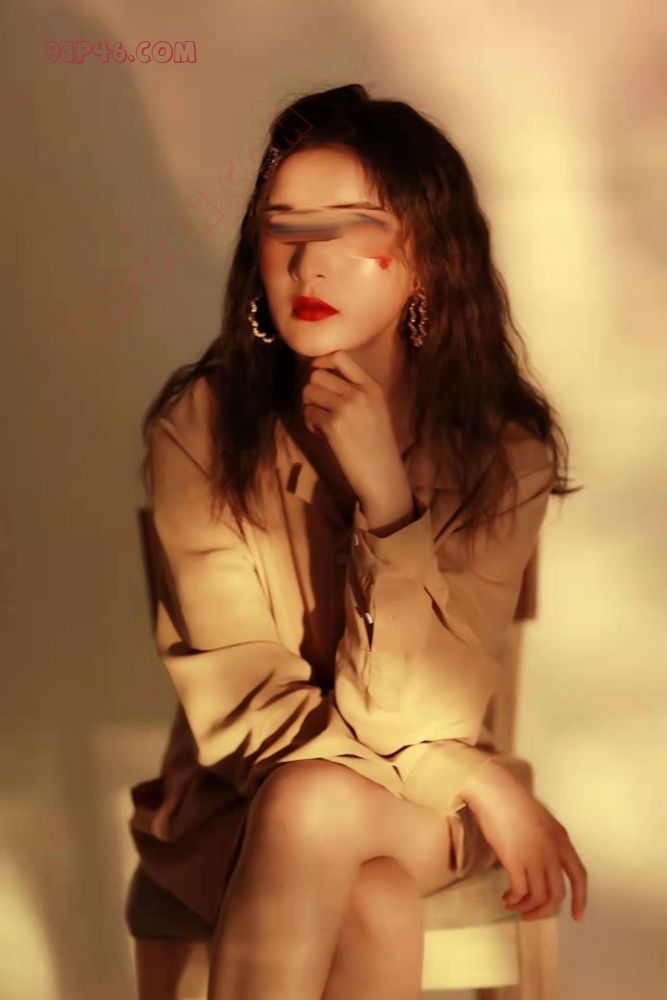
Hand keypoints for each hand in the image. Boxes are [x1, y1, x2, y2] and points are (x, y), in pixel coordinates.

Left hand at [302, 350, 409, 506]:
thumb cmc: (378, 444)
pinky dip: (311, 423)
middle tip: (320, 407)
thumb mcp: (376, 408)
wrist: (382, 473)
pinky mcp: (333, 425)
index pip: (340, 357)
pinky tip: (323, 434)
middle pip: (317, 374)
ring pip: (308, 392)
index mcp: (372, 386)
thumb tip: (322, 375)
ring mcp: (346, 407)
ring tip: (321, 422)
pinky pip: (308, 413)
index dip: (321, 362)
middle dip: (313, 390)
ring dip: (310, 406)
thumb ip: (356, 390)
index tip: (317, 372)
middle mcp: (359, 392)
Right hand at [461, 761, 587, 921]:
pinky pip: (520, 891)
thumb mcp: (541, 822)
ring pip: (539, 897)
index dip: (581, 899)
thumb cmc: (512, 803)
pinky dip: (515, 900)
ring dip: (527, 907)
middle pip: (557, 894)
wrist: (494, 792)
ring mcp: (535, 856)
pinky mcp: (515, 860)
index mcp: (562, 840)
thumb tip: (541, 867)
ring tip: (513, 904)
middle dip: (544, 911)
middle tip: (529, 915)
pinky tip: (507, 897)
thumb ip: (547, 844)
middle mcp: (552, 851)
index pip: (579, 877)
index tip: (577, 916)